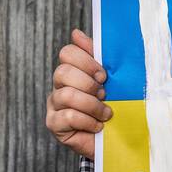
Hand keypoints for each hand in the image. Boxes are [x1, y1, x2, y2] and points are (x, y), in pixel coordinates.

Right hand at [45, 28, 108, 159]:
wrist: (117, 139)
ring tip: (106, 113)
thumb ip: (98, 56)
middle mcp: (60, 85)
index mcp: (73, 70)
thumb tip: (76, 32)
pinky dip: (88, 121)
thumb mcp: (113, 79)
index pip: (67, 53)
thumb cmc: (116, 106)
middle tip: (104, 94)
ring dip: (92, 106)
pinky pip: (68, 116)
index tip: (104, 75)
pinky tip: (98, 126)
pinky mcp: (54, 124)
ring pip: (67, 95)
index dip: (86, 61)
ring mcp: (54, 105)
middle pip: (63, 72)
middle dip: (89, 84)